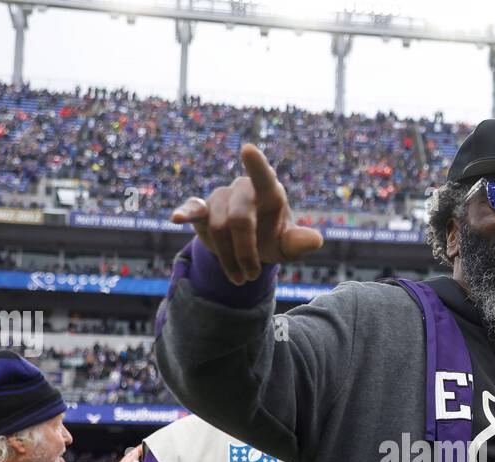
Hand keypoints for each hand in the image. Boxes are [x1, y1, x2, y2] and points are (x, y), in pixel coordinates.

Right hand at [170, 143, 323, 284]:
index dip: (256, 164)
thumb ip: (299, 241)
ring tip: (240, 278)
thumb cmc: (272, 239)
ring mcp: (221, 197)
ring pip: (218, 228)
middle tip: (251, 277)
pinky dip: (185, 214)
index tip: (248, 150)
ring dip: (228, 258)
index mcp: (268, 192)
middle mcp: (243, 189)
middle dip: (245, 253)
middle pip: (238, 220)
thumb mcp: (287, 244)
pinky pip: (193, 209)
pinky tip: (177, 218)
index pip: (263, 176)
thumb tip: (317, 241)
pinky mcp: (202, 209)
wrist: (248, 248)